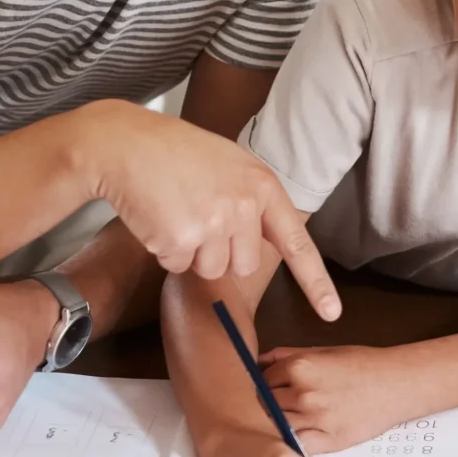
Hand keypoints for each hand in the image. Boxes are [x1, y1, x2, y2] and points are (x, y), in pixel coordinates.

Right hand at [72, 100, 342, 321]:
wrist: (125, 143)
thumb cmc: (174, 152)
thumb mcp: (229, 164)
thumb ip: (251, 199)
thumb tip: (263, 239)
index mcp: (262, 186)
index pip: (296, 242)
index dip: (315, 281)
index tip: (331, 313)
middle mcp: (244, 207)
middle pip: (244, 265)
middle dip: (221, 253)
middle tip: (197, 215)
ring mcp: (214, 223)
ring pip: (211, 269)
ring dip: (191, 252)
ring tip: (175, 211)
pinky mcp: (181, 238)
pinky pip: (178, 266)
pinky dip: (164, 250)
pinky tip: (157, 217)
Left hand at [259, 344, 424, 450]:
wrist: (398, 384)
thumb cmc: (363, 364)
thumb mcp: (323, 351)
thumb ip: (287, 355)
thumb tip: (257, 362)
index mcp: (299, 367)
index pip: (262, 380)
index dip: (264, 384)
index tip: (271, 389)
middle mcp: (302, 393)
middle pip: (265, 404)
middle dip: (268, 404)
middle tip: (278, 405)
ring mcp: (314, 419)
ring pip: (276, 426)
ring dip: (278, 423)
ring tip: (289, 419)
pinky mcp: (328, 440)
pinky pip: (296, 445)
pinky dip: (293, 441)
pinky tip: (299, 435)